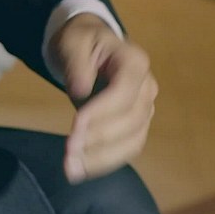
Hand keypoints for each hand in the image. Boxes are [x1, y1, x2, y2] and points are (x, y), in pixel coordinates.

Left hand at [47, 13, 158, 183]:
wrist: (89, 50)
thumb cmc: (81, 43)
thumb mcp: (73, 43)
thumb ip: (77, 64)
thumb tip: (81, 90)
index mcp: (134, 62)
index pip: (124, 92)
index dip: (102, 112)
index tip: (75, 127)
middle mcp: (147, 87)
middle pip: (131, 120)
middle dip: (99, 140)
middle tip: (68, 154)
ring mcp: (144, 109)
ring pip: (133, 140)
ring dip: (102, 159)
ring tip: (71, 170)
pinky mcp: (135, 126)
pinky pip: (127, 149)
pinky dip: (105, 163)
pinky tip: (81, 170)